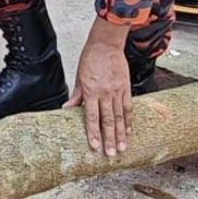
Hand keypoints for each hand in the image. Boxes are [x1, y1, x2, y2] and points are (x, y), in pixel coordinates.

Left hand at [65, 20, 131, 157]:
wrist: (106, 44)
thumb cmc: (90, 58)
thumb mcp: (79, 76)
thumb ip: (76, 95)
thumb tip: (67, 108)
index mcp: (91, 91)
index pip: (92, 117)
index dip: (93, 132)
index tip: (95, 145)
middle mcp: (105, 93)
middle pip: (108, 120)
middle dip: (109, 139)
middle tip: (112, 154)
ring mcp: (117, 91)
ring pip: (120, 116)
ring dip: (121, 134)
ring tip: (123, 147)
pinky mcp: (126, 88)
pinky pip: (128, 107)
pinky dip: (129, 120)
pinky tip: (130, 130)